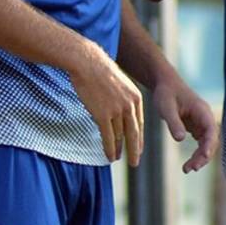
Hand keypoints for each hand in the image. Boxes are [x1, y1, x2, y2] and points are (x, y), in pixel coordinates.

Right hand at [68, 39, 144, 165]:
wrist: (87, 62)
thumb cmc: (97, 69)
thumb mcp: (118, 82)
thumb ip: (122, 97)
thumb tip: (118, 108)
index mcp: (135, 98)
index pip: (139, 123)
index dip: (138, 137)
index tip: (137, 147)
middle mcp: (129, 107)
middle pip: (133, 133)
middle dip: (134, 149)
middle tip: (135, 161)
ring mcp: (116, 111)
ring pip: (119, 136)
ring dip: (118, 149)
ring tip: (116, 158)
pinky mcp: (103, 115)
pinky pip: (108, 136)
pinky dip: (109, 148)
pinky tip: (109, 155)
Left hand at [151, 75, 218, 172]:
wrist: (164, 84)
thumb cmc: (165, 93)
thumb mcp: (166, 107)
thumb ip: (174, 123)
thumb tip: (180, 139)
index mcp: (202, 112)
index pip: (211, 131)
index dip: (209, 144)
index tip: (203, 156)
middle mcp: (206, 119)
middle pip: (210, 141)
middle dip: (202, 156)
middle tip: (190, 168)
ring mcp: (202, 123)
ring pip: (206, 144)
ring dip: (200, 157)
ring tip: (187, 169)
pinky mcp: (196, 127)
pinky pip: (200, 143)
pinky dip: (196, 153)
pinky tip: (189, 163)